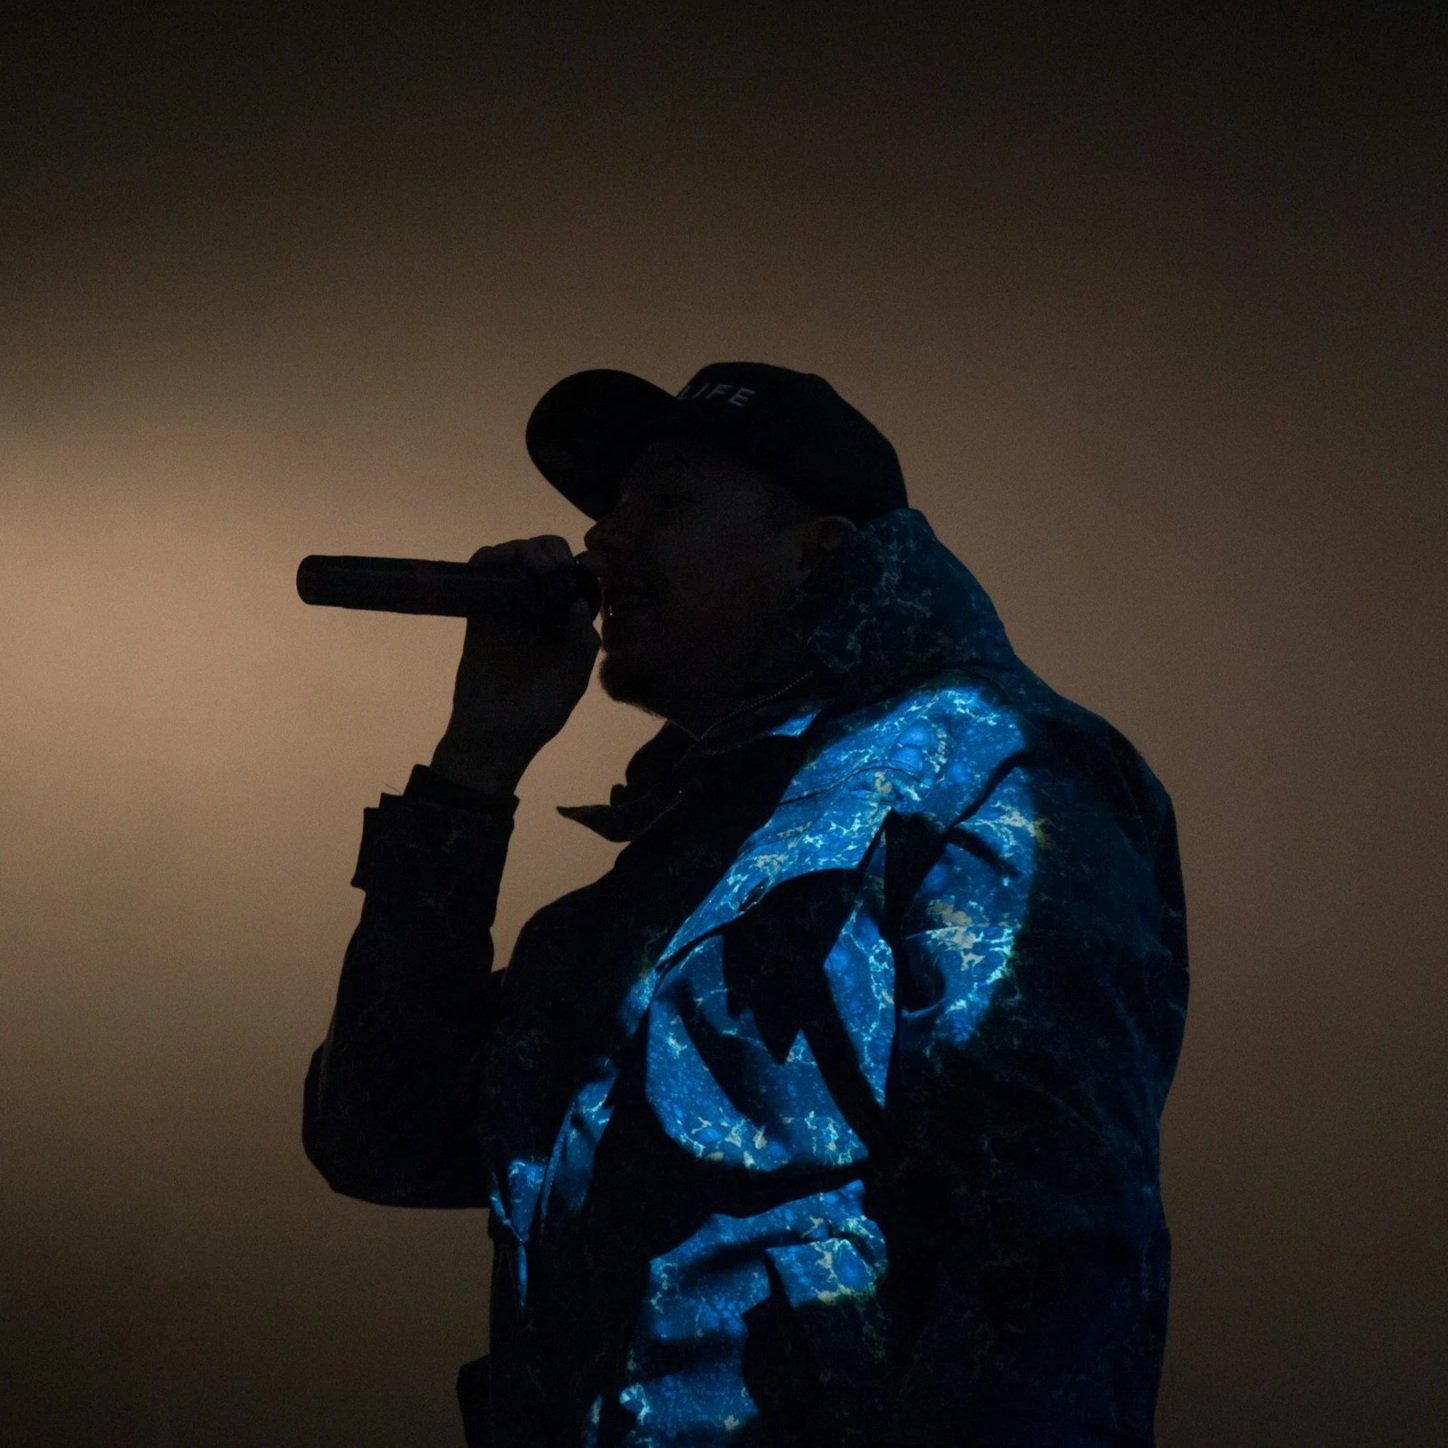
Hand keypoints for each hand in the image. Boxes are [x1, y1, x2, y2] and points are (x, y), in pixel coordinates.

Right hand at [434, 535, 599, 785]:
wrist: (493, 735)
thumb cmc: (538, 714)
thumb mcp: (572, 682)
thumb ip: (581, 643)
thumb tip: (579, 603)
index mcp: (568, 624)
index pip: (577, 579)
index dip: (578, 566)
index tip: (575, 569)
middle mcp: (541, 611)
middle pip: (548, 560)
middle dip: (551, 550)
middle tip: (549, 566)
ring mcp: (509, 608)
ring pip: (516, 559)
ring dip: (524, 548)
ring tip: (531, 564)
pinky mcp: (480, 611)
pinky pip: (483, 574)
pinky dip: (489, 557)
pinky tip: (497, 561)